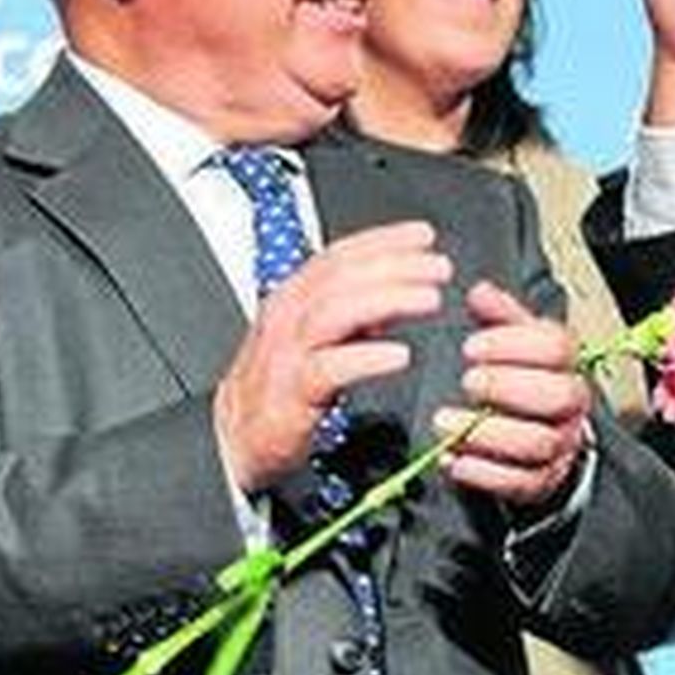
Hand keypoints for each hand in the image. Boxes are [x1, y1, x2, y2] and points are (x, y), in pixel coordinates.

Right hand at [215, 221, 451, 491]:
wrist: (235, 439)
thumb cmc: (279, 388)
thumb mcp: (316, 337)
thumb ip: (354, 313)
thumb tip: (396, 290)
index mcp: (294, 299)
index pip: (339, 256)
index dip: (382, 241)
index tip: (423, 235)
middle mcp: (287, 319)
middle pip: (341, 278)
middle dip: (395, 266)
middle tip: (438, 267)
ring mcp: (286, 354)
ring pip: (336, 312)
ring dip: (387, 300)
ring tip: (429, 299)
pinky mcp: (291, 394)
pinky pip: (330, 369)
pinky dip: (367, 358)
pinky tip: (400, 355)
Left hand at [432, 280, 592, 506]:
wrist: (545, 436)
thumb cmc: (526, 380)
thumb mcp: (515, 341)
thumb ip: (498, 316)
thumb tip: (479, 292)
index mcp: (566, 363)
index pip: (557, 348)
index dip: (513, 345)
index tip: (471, 346)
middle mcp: (570, 404)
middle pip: (556, 396)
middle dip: (507, 387)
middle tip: (467, 381)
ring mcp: (560, 445)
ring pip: (537, 442)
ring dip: (486, 432)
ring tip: (445, 422)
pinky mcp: (542, 481)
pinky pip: (520, 482)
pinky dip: (484, 473)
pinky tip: (454, 458)